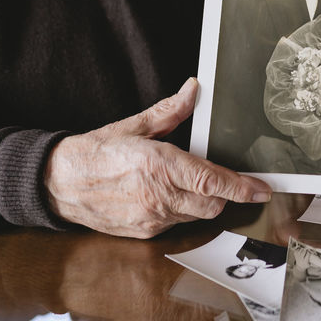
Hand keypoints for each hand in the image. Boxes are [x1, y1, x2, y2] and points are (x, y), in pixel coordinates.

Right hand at [44, 78, 269, 237]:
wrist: (58, 183)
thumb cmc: (95, 152)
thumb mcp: (134, 126)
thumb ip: (170, 111)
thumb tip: (193, 89)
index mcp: (160, 165)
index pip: (212, 182)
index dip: (242, 188)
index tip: (262, 190)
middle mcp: (159, 195)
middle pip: (212, 205)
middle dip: (224, 194)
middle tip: (224, 180)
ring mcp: (151, 218)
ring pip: (196, 217)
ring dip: (201, 203)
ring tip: (187, 184)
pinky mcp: (143, 232)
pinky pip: (175, 224)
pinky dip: (180, 211)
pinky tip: (167, 196)